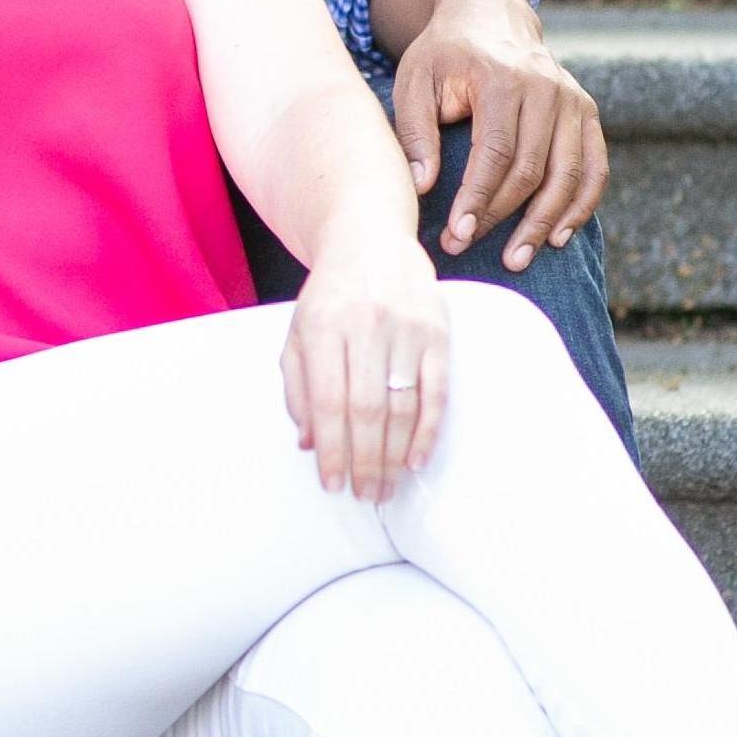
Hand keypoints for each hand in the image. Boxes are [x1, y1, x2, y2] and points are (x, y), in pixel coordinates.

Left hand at [280, 242, 449, 504]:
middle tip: (364, 495)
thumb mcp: (298, 333)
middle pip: (368, 409)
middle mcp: (366, 325)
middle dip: (365, 461)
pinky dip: (428, 430)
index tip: (332, 484)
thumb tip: (310, 443)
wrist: (370, 241)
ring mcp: (407, 327)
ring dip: (394, 454)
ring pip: (403, 404)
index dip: (333, 450)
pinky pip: (436, 391)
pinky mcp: (438, 331)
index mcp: (323, 326)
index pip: (330, 401)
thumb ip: (297, 388)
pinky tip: (415, 459)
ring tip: (385, 487)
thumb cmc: (329, 297)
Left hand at [391, 0, 608, 275]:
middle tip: (468, 248)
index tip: (456, 234)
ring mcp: (572, 100)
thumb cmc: (444, 55)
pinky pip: (595, 168)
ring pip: (569, 174)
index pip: (495, 151)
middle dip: (500, 217)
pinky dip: (580, 206)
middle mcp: (546, 88)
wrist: (489, 16)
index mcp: (502, 78)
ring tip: (517, 259)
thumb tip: (422, 187)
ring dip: (544, 223)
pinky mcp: (586, 113)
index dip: (478, 198)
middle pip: (531, 169)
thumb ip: (415, 132)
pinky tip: (558, 237)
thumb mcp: (414, 81)